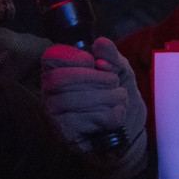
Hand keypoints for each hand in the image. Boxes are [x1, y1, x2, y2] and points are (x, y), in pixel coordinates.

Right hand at [41, 37, 146, 175]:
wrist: (129, 131)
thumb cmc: (117, 96)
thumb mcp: (119, 69)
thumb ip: (111, 55)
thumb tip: (100, 43)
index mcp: (59, 71)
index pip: (51, 58)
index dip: (73, 57)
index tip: (93, 62)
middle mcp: (50, 93)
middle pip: (61, 79)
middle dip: (95, 79)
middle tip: (114, 83)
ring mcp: (55, 116)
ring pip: (73, 101)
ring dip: (107, 98)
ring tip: (119, 99)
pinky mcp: (66, 135)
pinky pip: (84, 121)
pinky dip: (109, 115)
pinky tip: (115, 116)